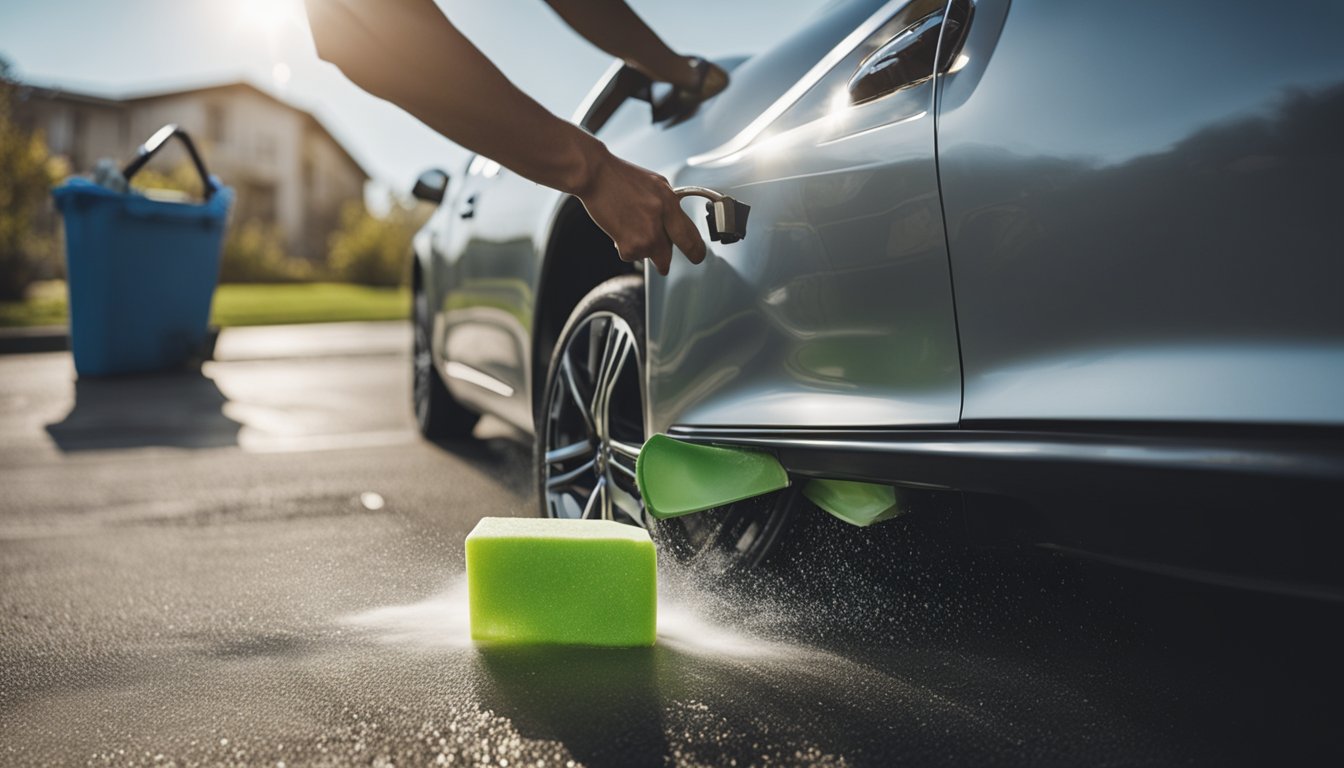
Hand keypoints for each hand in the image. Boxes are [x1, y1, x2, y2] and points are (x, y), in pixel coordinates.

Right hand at [574, 148, 705, 275]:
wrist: (597, 176)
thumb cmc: (623, 178)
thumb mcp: (657, 185)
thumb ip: (670, 205)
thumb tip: (678, 224)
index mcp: (670, 203)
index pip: (691, 236)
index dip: (696, 251)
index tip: (696, 257)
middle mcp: (660, 222)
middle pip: (669, 254)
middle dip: (665, 260)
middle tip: (663, 263)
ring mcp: (645, 236)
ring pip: (650, 256)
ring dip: (642, 248)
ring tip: (631, 228)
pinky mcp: (629, 246)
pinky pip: (633, 256)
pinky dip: (626, 248)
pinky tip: (621, 230)